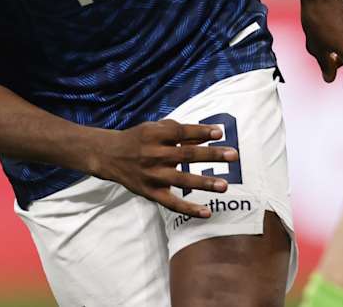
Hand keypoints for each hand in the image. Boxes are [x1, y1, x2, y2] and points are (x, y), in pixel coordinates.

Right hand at [89, 119, 238, 217]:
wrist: (109, 156)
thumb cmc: (138, 139)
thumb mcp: (154, 128)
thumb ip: (179, 130)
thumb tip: (209, 135)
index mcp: (154, 135)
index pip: (181, 132)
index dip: (201, 132)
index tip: (220, 132)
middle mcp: (153, 154)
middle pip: (186, 154)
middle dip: (211, 155)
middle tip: (234, 155)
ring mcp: (151, 175)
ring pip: (181, 179)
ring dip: (204, 183)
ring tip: (224, 186)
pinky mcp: (150, 192)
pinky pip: (171, 203)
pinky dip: (189, 209)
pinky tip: (207, 213)